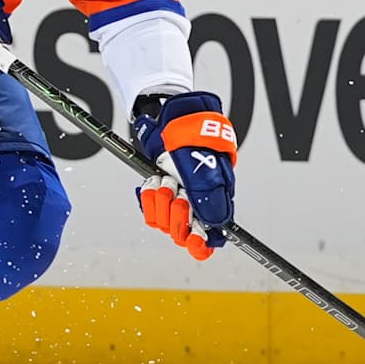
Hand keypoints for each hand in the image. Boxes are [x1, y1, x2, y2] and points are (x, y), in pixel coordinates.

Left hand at [131, 92, 236, 259]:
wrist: (174, 119)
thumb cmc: (196, 140)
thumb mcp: (206, 169)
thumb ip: (210, 199)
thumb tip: (217, 227)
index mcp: (214, 202)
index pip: (210, 238)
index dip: (201, 244)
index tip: (193, 240)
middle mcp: (195, 205)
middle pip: (182, 232)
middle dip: (176, 214)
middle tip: (178, 192)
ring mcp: (176, 198)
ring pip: (162, 222)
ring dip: (160, 200)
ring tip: (165, 180)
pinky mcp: (158, 192)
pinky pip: (149, 210)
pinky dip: (147, 197)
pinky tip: (152, 182)